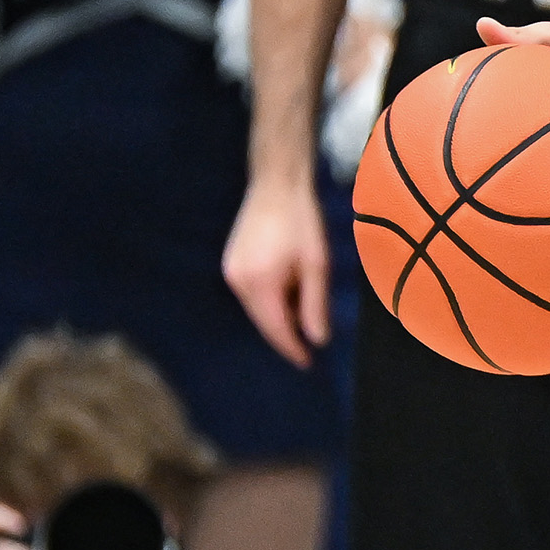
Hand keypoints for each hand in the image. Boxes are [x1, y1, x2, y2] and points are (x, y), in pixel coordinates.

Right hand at [222, 171, 332, 368]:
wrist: (277, 186)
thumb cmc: (302, 222)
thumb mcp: (317, 265)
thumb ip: (316, 304)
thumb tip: (318, 340)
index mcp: (261, 283)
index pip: (276, 329)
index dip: (292, 349)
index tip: (308, 364)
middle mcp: (239, 281)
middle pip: (263, 322)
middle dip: (285, 337)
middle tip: (308, 349)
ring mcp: (231, 271)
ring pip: (256, 309)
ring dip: (277, 319)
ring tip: (301, 319)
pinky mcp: (230, 263)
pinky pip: (250, 295)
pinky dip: (268, 302)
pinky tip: (287, 297)